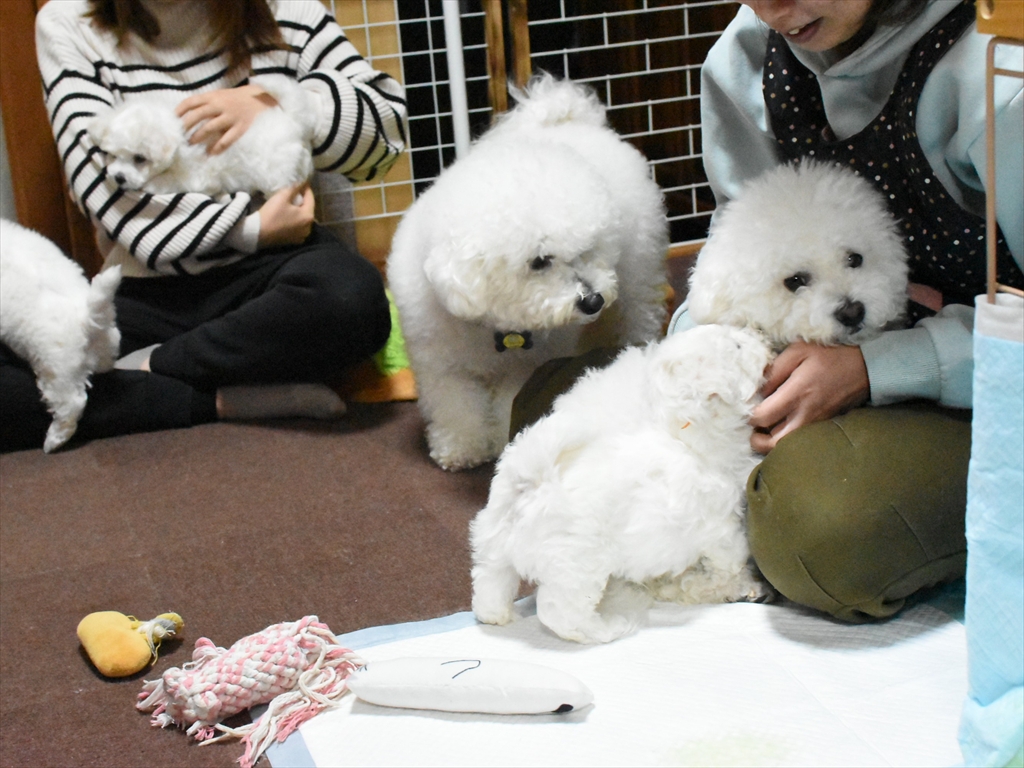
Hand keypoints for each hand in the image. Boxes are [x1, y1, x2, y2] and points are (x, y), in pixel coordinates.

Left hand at [175, 84, 277, 154]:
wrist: (261, 99)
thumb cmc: (236, 100)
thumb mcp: (219, 96)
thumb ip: (205, 103)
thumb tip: (186, 115)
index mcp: (213, 96)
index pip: (191, 102)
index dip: (179, 111)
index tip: (172, 121)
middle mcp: (220, 105)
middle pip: (197, 115)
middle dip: (185, 126)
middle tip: (178, 136)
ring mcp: (230, 117)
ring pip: (209, 127)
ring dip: (198, 137)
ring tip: (190, 144)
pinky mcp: (240, 128)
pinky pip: (227, 139)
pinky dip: (217, 147)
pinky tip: (210, 153)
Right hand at [257, 183, 314, 247]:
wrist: (257, 233)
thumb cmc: (272, 214)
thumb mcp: (282, 197)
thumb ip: (294, 188)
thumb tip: (301, 182)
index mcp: (308, 217)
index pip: (311, 198)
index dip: (306, 188)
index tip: (303, 181)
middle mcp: (308, 228)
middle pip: (308, 209)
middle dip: (303, 200)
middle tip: (296, 191)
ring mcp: (301, 236)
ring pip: (303, 219)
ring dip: (299, 210)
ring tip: (291, 203)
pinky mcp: (294, 241)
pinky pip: (298, 227)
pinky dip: (295, 220)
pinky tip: (288, 215)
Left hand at [749, 341, 869, 454]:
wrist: (865, 369)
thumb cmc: (829, 357)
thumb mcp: (798, 351)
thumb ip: (774, 369)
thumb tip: (756, 388)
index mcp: (796, 394)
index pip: (762, 417)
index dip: (749, 415)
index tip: (749, 405)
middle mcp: (805, 415)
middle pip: (771, 444)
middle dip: (757, 439)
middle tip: (755, 425)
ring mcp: (814, 425)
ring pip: (785, 447)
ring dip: (770, 441)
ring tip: (767, 426)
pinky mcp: (822, 428)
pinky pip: (798, 441)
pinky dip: (786, 438)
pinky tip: (783, 424)